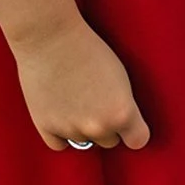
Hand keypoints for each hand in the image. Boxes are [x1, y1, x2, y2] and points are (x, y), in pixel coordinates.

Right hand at [11, 16, 150, 151]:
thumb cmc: (90, 49)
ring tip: (78, 101)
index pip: (138, 140)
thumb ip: (123, 106)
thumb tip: (120, 126)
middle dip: (107, 126)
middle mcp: (99, 127)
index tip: (130, 123)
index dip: (134, 131)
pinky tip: (63, 115)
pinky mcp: (46, 128)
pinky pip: (60, 145)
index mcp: (123, 113)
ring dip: (83, 128)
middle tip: (98, 102)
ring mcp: (71, 130)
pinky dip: (62, 135)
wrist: (50, 39)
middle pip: (110, 141)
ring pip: (85, 142)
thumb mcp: (121, 77)